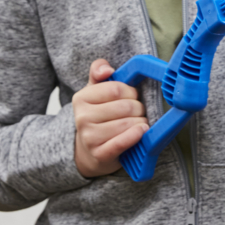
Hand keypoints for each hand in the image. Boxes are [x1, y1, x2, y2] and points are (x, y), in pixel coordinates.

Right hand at [73, 58, 149, 176]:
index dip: (131, 91)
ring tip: (139, 122)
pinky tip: (142, 131)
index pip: (116, 89)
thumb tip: (106, 69)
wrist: (89, 152)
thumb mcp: (95, 91)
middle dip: (138, 108)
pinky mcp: (100, 154)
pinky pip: (123, 142)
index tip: (133, 96)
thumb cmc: (99, 116)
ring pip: (127, 123)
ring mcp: (89, 138)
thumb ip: (99, 72)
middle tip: (138, 111)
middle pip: (125, 106)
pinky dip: (136, 135)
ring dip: (140, 122)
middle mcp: (82, 118)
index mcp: (81, 98)